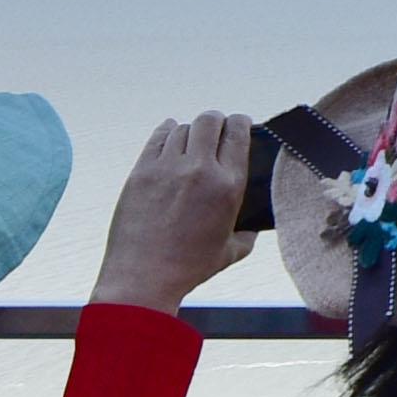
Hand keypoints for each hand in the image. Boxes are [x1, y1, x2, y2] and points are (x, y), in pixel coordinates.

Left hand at [91, 115, 258, 314]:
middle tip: (215, 129)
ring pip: (183, 128)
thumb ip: (247, 234)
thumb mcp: (230, 252)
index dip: (239, 122)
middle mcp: (200, 170)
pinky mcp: (142, 172)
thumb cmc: (188, 268)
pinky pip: (157, 138)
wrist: (143, 276)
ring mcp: (168, 168)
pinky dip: (166, 132)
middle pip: (209, 120)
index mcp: (228, 186)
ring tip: (191, 143)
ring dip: (191, 131)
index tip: (239, 124)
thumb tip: (254, 226)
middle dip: (215, 121)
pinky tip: (170, 135)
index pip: (237, 133)